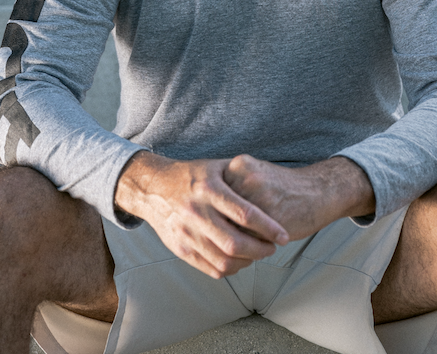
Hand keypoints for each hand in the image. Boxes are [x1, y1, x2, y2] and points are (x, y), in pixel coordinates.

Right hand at [114, 152, 289, 278]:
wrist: (153, 188)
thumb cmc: (191, 176)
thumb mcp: (215, 166)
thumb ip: (240, 175)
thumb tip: (268, 186)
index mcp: (209, 189)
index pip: (245, 214)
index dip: (268, 227)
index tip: (283, 235)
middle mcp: (197, 212)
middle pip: (235, 243)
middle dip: (260, 250)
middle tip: (273, 247)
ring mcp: (187, 233)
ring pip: (224, 260)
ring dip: (247, 262)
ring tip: (258, 254)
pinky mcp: (181, 249)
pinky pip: (210, 268)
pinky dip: (230, 269)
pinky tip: (239, 260)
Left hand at [223, 155, 374, 239]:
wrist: (319, 190)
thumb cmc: (283, 187)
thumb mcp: (255, 174)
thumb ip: (231, 187)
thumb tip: (207, 212)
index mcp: (239, 165)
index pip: (212, 197)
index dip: (213, 214)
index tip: (214, 222)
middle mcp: (246, 178)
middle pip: (219, 213)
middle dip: (221, 229)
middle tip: (224, 237)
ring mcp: (259, 198)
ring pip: (233, 228)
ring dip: (235, 241)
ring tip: (242, 243)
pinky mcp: (271, 218)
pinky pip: (250, 240)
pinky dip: (250, 246)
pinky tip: (257, 244)